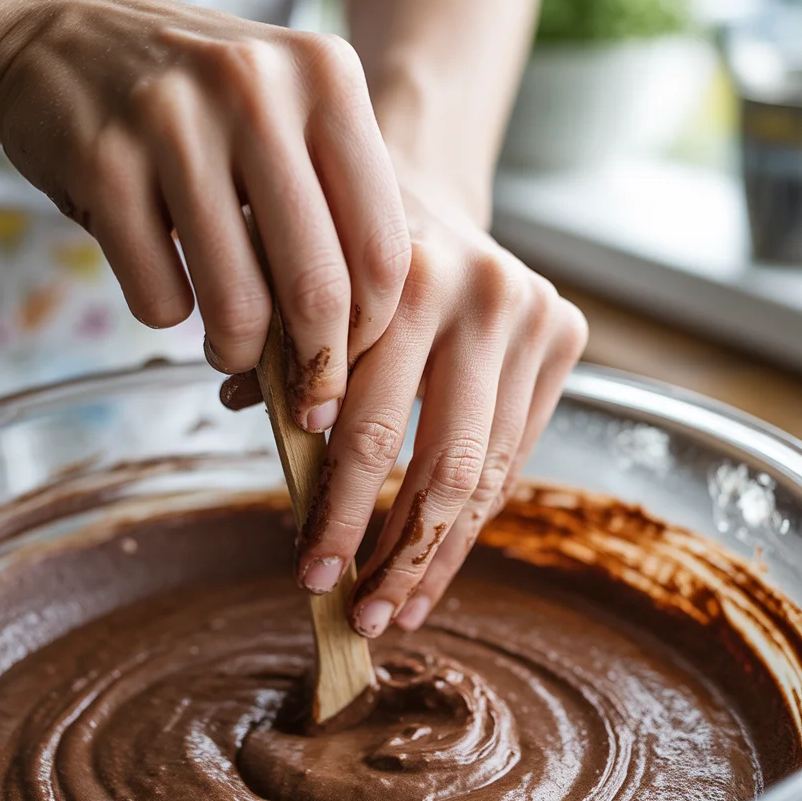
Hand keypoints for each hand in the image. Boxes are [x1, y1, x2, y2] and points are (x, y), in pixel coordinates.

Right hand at [0, 0, 409, 431]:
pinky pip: (160, 299)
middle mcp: (256, 89)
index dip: (371, 330)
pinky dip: (168, 315)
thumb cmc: (197, 105)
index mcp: (326, 78)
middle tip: (303, 395)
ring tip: (231, 345)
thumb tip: (353, 345)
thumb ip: (331, 208)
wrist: (61, 38)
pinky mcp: (102, 162)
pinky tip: (165, 281)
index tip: (349, 361)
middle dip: (313, 367)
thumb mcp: (285, 118)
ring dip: (237, 353)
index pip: (382, 247)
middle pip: (318, 289)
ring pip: (237, 305)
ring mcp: (173, 123)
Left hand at [225, 170, 587, 636]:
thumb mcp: (292, 289)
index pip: (365, 426)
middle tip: (357, 615)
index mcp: (405, 277)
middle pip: (438, 463)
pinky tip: (434, 567)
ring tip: (397, 612)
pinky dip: (471, 520)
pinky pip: (514, 455)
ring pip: (486, 473)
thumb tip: (236, 410)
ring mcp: (534, 315)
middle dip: (392, 552)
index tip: (310, 571)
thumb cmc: (337, 251)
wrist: (421, 185)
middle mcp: (484, 294)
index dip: (336, 508)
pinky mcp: (565, 335)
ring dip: (437, 555)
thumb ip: (274, 354)